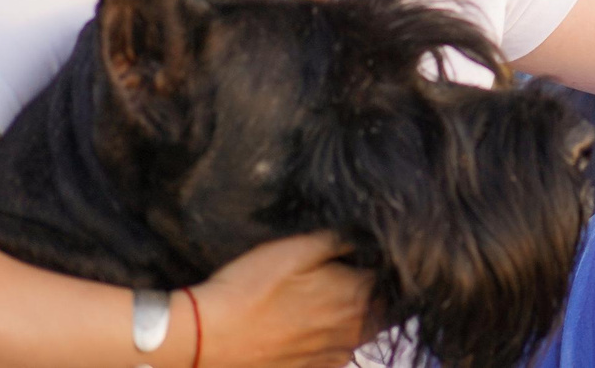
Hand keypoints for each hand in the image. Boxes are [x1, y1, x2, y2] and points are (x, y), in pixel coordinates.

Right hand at [184, 232, 375, 367]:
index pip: (388, 279)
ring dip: (354, 320)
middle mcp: (351, 332)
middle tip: (348, 278)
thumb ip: (337, 241)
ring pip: (359, 335)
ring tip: (324, 303)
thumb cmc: (250, 288)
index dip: (379, 265)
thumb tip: (364, 238)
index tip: (366, 257)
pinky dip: (333, 342)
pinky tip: (312, 330)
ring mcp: (330, 357)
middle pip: (380, 311)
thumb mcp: (294, 248)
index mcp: (354, 297)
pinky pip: (336, 356)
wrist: (206, 339)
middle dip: (372, 294)